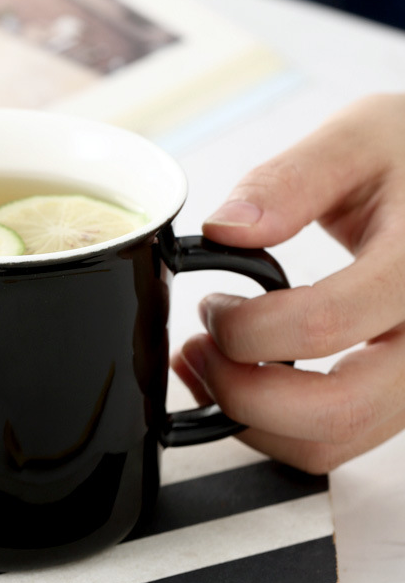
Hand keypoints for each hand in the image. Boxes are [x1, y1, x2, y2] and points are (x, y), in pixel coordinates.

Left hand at [171, 93, 404, 472]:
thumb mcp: (357, 141)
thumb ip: (290, 180)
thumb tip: (224, 228)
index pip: (325, 322)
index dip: (244, 327)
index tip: (211, 304)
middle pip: (338, 410)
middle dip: (242, 393)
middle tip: (198, 351)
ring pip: (337, 441)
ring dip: (254, 421)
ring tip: (208, 369)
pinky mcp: (402, 390)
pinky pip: (340, 437)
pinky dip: (277, 428)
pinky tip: (242, 384)